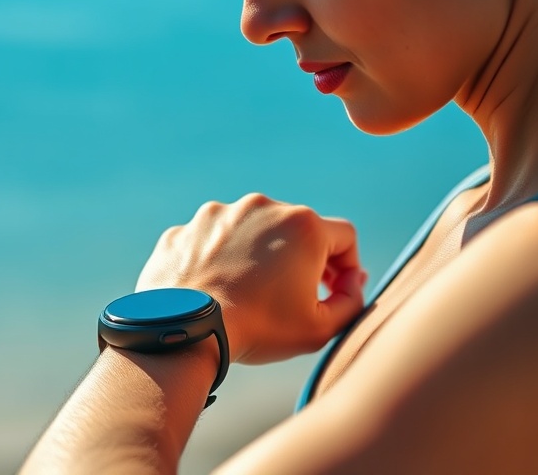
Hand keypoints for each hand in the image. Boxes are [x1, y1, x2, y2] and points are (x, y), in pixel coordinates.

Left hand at [136, 193, 366, 364]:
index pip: (344, 237)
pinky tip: (214, 290)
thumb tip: (352, 280)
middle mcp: (261, 207)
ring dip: (256, 255)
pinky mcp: (185, 230)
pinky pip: (209, 241)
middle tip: (293, 294)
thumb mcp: (321, 328)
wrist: (188, 330)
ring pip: (249, 231)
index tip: (333, 291)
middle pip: (295, 229)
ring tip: (248, 292)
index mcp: (302, 225)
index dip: (346, 266)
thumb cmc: (260, 329)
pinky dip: (216, 260)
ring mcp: (218, 215)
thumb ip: (351, 301)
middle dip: (300, 259)